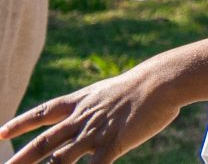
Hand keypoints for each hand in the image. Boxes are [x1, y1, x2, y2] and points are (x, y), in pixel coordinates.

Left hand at [0, 56, 185, 161]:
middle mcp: (82, 118)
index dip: (20, 123)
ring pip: (59, 159)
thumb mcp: (112, 91)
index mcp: (81, 102)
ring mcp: (95, 133)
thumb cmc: (145, 84)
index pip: (43, 113)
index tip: (0, 132)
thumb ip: (97, 105)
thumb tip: (93, 110)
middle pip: (44, 142)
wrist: (163, 80)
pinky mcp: (112, 145)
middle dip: (21, 158)